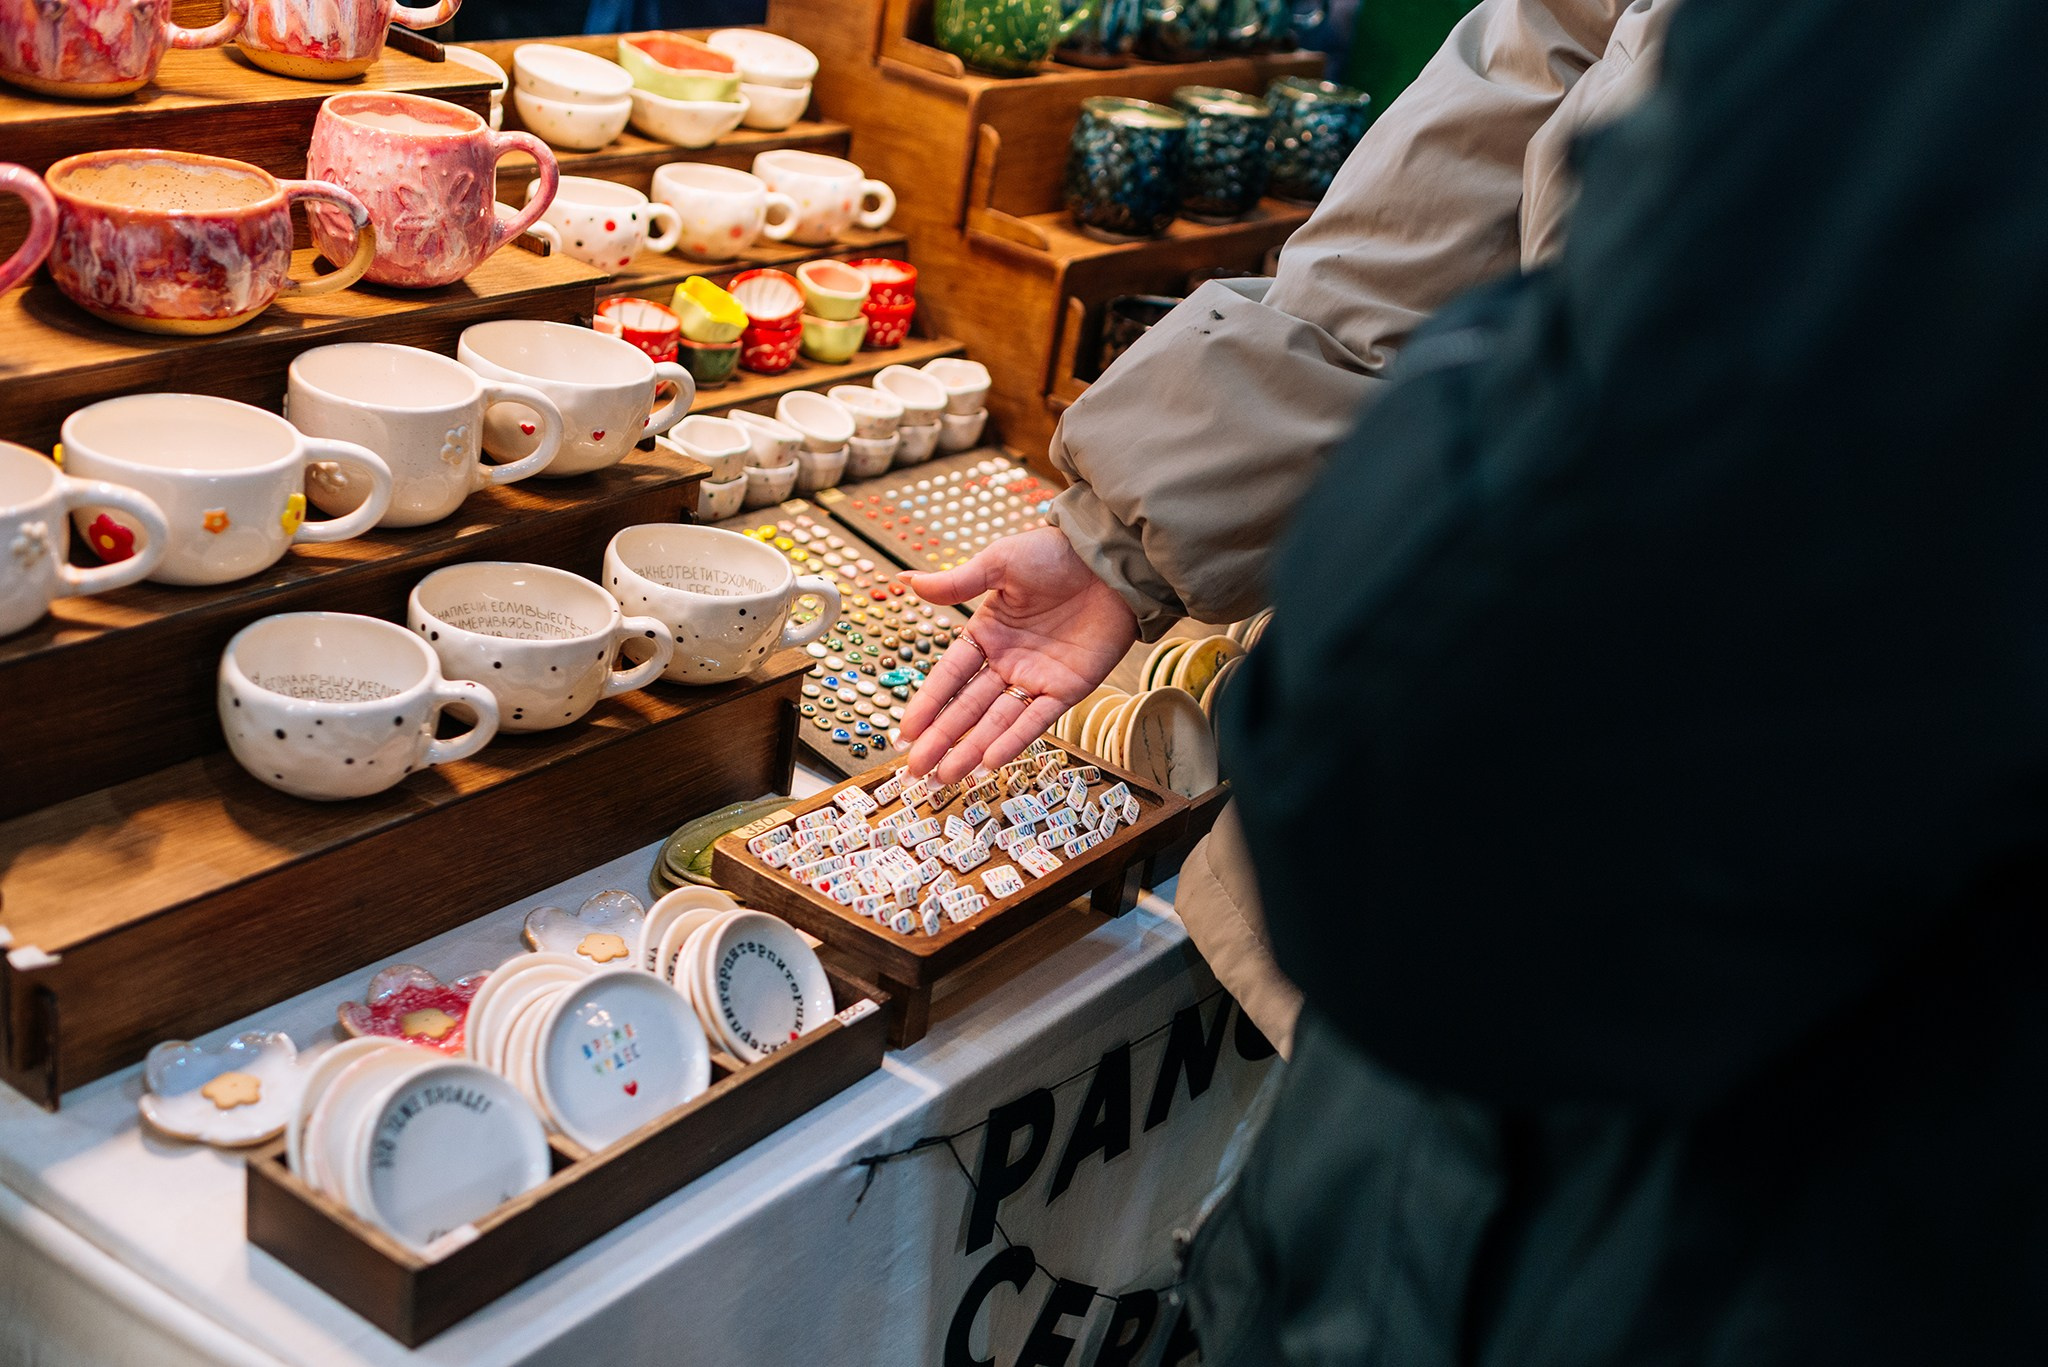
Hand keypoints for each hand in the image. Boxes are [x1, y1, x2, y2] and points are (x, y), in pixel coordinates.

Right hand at [897, 527, 1138, 782]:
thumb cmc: (1054, 553)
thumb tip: (908, 581)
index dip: (927, 705)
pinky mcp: (1068, 689)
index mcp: (986, 634)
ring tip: (945, 776)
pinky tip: (988, 761)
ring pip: (997, 722)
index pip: (948, 677)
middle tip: (916, 769)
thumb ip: (957, 582)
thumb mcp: (999, 563)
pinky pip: (1036, 720)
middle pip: (967, 708)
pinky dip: (1013, 740)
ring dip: (970, 749)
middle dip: (941, 740)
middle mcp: (1007, 661)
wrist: (1109, 560)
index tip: (905, 733)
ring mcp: (1036, 679)